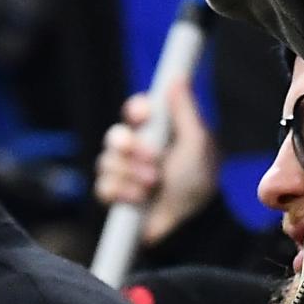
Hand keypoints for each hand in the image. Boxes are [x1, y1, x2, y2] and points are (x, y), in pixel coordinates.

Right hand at [93, 74, 217, 245]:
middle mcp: (139, 150)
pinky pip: (103, 186)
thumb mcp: (197, 143)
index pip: (135, 111)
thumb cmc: (199, 183)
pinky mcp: (117, 196)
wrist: (191, 225)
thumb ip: (185, 109)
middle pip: (115, 135)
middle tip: (152, 158)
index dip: (136, 111)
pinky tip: (139, 199)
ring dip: (131, 173)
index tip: (144, 116)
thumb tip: (177, 77)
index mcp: (159, 133)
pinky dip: (122, 192)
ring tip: (153, 185)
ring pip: (107, 161)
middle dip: (130, 146)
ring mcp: (126, 173)